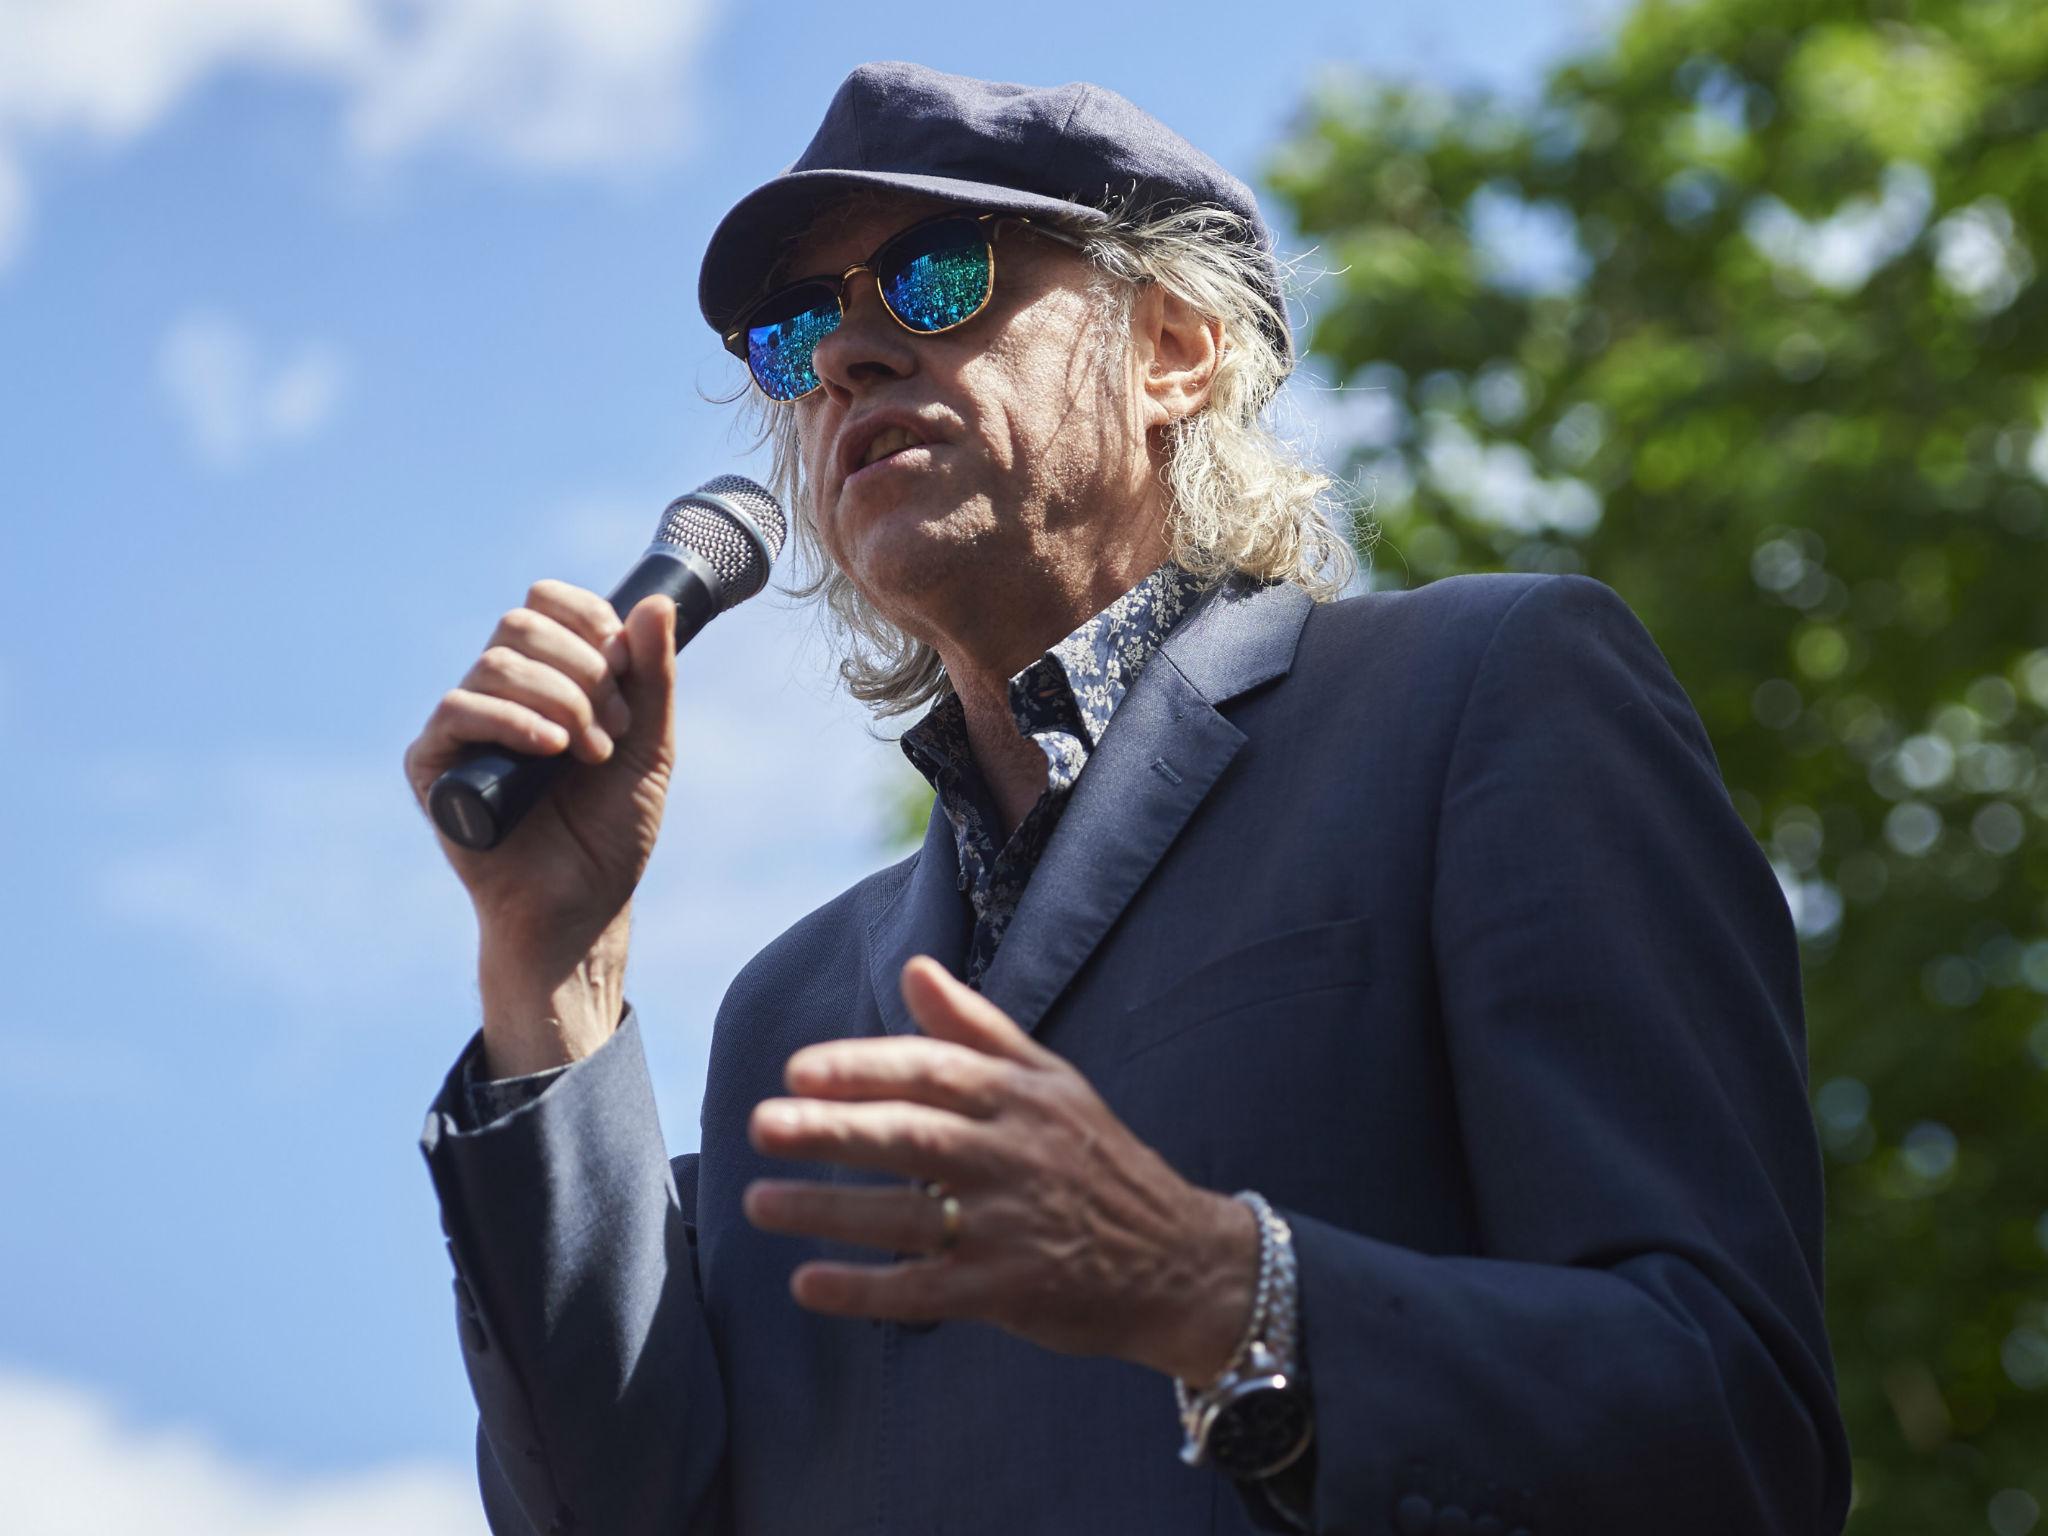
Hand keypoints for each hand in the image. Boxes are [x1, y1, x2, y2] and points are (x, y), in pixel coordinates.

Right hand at [402, 580, 678, 960]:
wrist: (583, 903)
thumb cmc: (610, 829)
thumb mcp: (648, 744)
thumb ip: (652, 676)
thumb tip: (657, 603)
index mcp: (544, 677)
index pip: (545, 603)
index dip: (587, 618)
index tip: (624, 665)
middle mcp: (497, 693)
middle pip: (521, 623)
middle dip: (583, 669)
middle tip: (616, 728)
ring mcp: (462, 727)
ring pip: (497, 663)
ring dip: (561, 700)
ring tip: (592, 755)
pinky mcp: (433, 765)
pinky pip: (458, 710)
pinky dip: (512, 720)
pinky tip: (551, 750)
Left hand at [743, 956, 1259, 1383]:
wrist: (1180, 1260)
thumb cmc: (1099, 1160)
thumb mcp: (1052, 1080)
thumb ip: (976, 1027)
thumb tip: (913, 967)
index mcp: (1019, 1097)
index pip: (932, 1072)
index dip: (864, 1069)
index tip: (797, 1070)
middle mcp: (1013, 1156)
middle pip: (912, 1138)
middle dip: (833, 1130)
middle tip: (761, 1124)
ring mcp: (1010, 1227)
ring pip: (907, 1215)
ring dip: (829, 1210)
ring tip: (758, 1201)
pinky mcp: (1008, 1291)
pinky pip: (924, 1292)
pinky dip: (865, 1291)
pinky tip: (807, 1284)